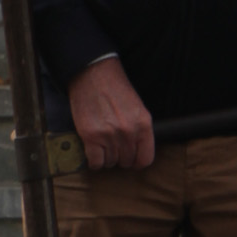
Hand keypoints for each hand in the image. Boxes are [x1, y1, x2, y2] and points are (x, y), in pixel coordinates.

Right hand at [68, 56, 155, 171]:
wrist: (93, 74)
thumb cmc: (114, 88)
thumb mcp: (136, 107)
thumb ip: (139, 129)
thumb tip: (136, 150)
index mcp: (143, 124)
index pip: (145, 159)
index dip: (137, 162)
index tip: (131, 160)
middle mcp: (128, 132)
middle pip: (127, 161)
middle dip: (120, 157)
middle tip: (113, 148)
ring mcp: (109, 135)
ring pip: (110, 162)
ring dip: (106, 157)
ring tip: (102, 145)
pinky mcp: (91, 136)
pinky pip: (96, 162)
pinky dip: (94, 161)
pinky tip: (93, 152)